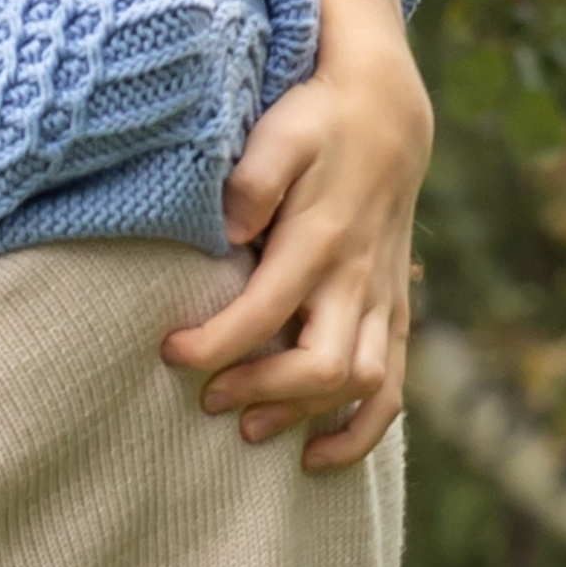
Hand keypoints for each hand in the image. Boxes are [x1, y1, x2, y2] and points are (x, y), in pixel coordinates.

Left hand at [161, 0, 432, 472]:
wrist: (387, 108)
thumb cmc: (317, 119)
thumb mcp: (281, 129)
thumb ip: (254, 177)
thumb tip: (228, 227)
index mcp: (323, 238)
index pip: (266, 312)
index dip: (216, 344)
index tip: (170, 352)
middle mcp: (359, 276)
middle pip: (322, 365)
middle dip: (261, 390)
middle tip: (206, 399)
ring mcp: (384, 299)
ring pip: (362, 385)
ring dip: (305, 416)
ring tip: (248, 431)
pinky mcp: (395, 311)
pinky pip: (392, 388)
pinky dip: (359, 433)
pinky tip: (314, 457)